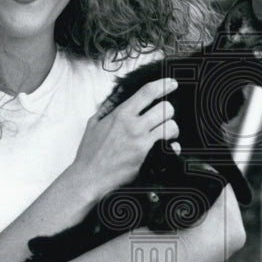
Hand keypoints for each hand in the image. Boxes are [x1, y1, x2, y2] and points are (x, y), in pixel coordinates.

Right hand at [72, 77, 179, 197]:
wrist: (89, 177)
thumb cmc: (90, 153)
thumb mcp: (94, 124)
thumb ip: (107, 106)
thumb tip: (119, 92)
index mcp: (121, 114)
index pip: (148, 92)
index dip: (163, 85)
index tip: (172, 83)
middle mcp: (133, 125)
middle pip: (166, 108)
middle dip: (168, 111)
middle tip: (164, 117)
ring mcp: (141, 142)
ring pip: (171, 126)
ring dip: (171, 129)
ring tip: (166, 134)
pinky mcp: (147, 157)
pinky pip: (170, 146)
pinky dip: (172, 146)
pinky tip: (168, 147)